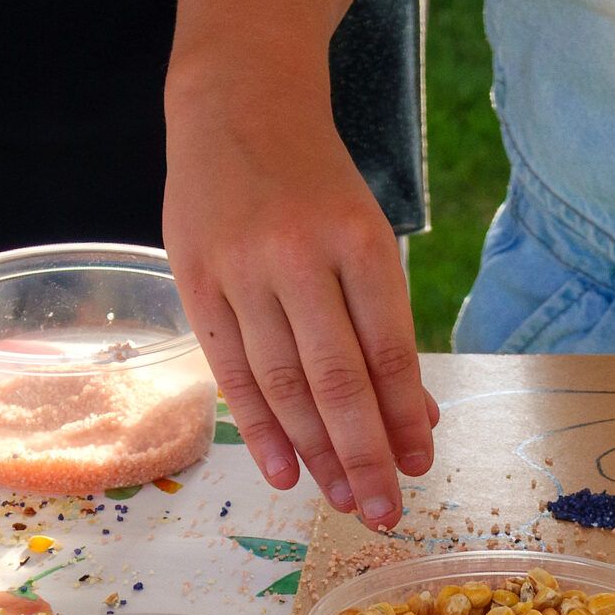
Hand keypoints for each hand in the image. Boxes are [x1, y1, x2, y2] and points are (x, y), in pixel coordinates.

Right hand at [164, 67, 435, 530]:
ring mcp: (242, 269)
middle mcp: (299, 256)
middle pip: (336, 378)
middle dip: (364, 454)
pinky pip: (232, 371)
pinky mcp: (196, 280)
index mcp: (359, 240)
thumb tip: (417, 418)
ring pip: (283, 382)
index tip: (419, 467)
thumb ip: (385, 324)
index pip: (388, 349)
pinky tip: (285, 472)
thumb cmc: (317, 183)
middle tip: (383, 511)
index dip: (404, 416)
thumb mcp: (366, 235)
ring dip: (315, 453)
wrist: (238, 102)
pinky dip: (260, 428)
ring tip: (341, 499)